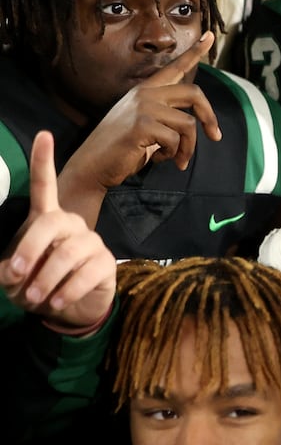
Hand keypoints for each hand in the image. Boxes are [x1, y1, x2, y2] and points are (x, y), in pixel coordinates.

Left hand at [1, 133, 114, 332]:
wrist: (68, 309)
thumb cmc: (36, 284)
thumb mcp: (13, 278)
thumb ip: (7, 270)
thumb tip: (13, 269)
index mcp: (46, 220)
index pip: (44, 185)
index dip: (43, 161)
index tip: (44, 135)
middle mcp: (71, 225)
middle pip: (51, 223)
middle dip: (30, 249)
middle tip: (16, 276)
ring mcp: (91, 242)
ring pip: (67, 254)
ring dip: (46, 279)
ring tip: (36, 298)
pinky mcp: (106, 263)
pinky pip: (85, 274)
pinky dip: (66, 292)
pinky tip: (57, 302)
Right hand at [61, 33, 220, 195]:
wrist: (92, 166)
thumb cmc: (122, 148)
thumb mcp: (145, 125)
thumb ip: (166, 115)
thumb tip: (197, 122)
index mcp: (146, 90)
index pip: (175, 67)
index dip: (195, 52)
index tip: (210, 36)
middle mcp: (145, 93)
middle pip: (194, 95)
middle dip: (210, 117)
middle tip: (215, 136)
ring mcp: (143, 107)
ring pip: (189, 125)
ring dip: (187, 148)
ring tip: (175, 158)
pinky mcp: (142, 124)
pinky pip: (176, 140)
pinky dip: (172, 155)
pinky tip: (155, 158)